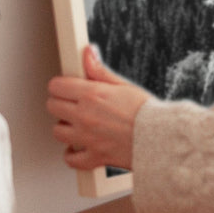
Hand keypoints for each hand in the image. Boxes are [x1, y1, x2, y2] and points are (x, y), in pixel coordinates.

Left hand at [46, 45, 151, 171]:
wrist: (161, 138)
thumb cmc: (146, 112)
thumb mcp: (122, 85)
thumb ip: (99, 70)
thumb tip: (88, 53)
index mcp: (92, 95)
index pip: (57, 86)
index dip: (61, 85)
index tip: (67, 87)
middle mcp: (85, 116)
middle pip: (52, 107)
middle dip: (60, 103)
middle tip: (72, 104)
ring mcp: (87, 138)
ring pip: (57, 132)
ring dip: (65, 128)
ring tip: (78, 124)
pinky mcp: (93, 156)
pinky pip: (70, 159)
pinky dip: (72, 154)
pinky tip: (79, 147)